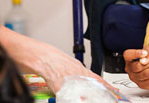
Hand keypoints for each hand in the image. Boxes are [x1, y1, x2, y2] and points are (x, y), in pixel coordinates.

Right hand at [0, 24, 114, 93]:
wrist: (33, 51)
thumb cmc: (45, 56)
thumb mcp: (63, 65)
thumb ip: (71, 74)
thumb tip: (77, 84)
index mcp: (77, 66)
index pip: (95, 77)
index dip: (105, 85)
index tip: (115, 91)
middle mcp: (74, 69)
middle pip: (92, 82)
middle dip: (101, 91)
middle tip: (111, 97)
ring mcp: (66, 74)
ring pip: (82, 86)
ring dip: (88, 95)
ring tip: (96, 100)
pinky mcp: (55, 78)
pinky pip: (65, 90)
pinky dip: (70, 96)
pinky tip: (73, 99)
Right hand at [123, 46, 148, 89]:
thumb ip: (147, 54)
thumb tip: (143, 61)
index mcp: (129, 58)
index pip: (128, 55)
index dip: (136, 54)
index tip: (145, 53)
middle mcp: (130, 69)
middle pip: (138, 67)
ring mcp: (135, 79)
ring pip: (146, 74)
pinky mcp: (143, 85)